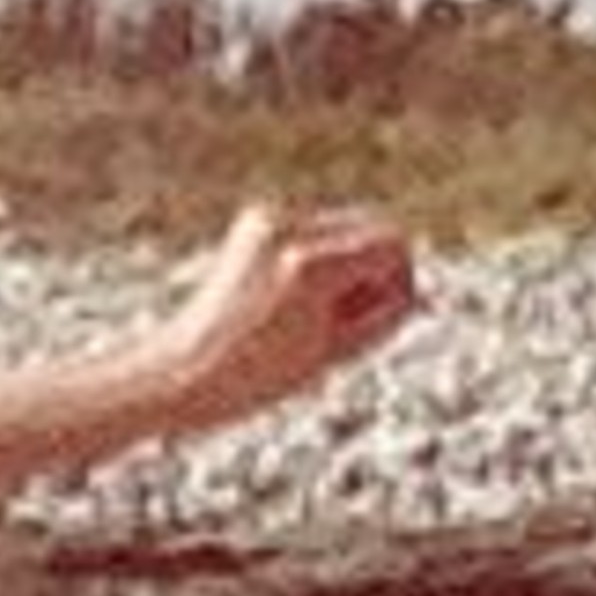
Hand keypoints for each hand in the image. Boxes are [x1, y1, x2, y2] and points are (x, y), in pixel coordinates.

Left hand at [130, 203, 420, 430]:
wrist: (180, 373)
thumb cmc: (261, 376)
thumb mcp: (342, 348)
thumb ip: (390, 310)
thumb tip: (414, 281)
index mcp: (310, 262)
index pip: (395, 244)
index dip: (397, 284)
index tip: (372, 320)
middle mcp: (285, 229)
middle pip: (374, 226)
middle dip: (373, 270)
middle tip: (338, 320)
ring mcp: (264, 219)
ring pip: (347, 226)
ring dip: (346, 264)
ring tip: (308, 312)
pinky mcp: (252, 222)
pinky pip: (315, 230)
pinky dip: (317, 258)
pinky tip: (289, 296)